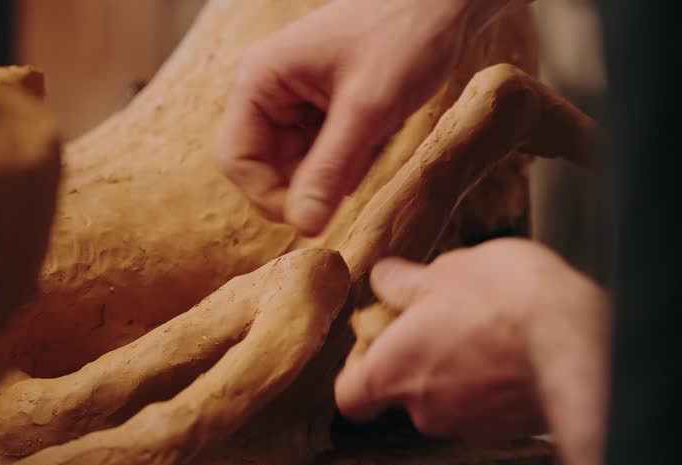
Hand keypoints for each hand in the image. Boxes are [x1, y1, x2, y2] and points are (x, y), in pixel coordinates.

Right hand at [217, 0, 525, 234]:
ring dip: (333, 172)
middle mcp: (270, 88)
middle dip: (308, 184)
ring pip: (298, 162)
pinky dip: (348, 158)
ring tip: (371, 144)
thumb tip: (303, 226)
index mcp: (261, 79)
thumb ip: (330, 168)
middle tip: (354, 180)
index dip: (269, 197)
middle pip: (267, 165)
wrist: (443, 4)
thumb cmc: (403, 37)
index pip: (237, 159)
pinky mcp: (324, 104)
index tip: (312, 219)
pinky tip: (376, 136)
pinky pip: (323, 150)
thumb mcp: (367, 109)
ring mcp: (297, 96)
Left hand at [335, 238, 610, 464]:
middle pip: (403, 394)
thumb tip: (384, 280)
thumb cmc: (507, 300)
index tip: (379, 339)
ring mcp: (469, 426)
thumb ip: (407, 283)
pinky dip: (492, 384)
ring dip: (458, 370)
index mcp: (394, 371)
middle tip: (442, 318)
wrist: (583, 342)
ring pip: (448, 399)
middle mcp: (425, 410)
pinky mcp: (509, 430)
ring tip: (488, 328)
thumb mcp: (448, 270)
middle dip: (419, 359)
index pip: (350, 395)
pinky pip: (486, 407)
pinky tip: (514, 349)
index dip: (359, 369)